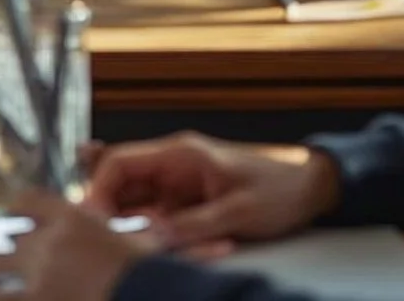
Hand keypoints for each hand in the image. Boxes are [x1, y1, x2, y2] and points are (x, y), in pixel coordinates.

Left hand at [0, 192, 152, 300]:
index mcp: (71, 219)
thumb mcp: (137, 243)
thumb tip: (152, 231)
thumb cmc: (145, 272)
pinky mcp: (34, 300)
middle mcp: (47, 241)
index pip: (29, 201)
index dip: (17, 207)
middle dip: (4, 252)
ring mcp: (36, 273)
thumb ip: (127, 235)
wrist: (143, 293)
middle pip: (10, 239)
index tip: (13, 213)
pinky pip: (0, 300)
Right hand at [85, 132, 338, 248]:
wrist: (311, 189)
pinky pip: (156, 218)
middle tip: (105, 242)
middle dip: (108, 213)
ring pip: (134, 204)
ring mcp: (177, 185)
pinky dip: (151, 235)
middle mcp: (171, 166)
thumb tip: (156, 240)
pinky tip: (152, 248)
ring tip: (126, 249)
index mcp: (179, 154)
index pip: (119, 162)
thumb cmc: (279, 190)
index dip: (98, 190)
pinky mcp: (186, 204)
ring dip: (129, 227)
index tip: (92, 220)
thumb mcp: (238, 212)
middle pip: (119, 184)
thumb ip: (195, 226)